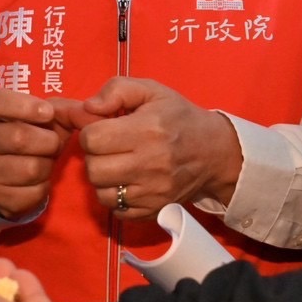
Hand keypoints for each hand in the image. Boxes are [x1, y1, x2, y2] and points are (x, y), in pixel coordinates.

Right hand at [0, 90, 72, 219]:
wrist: (7, 172)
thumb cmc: (32, 134)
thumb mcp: (45, 117)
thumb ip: (66, 109)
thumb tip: (88, 111)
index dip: (26, 106)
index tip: (48, 113)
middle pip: (19, 138)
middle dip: (47, 142)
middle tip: (52, 143)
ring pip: (28, 169)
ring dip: (46, 166)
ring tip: (43, 161)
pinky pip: (31, 193)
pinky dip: (42, 187)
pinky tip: (37, 180)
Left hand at [77, 77, 242, 218]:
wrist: (214, 151)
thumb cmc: (178, 116)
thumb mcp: (151, 90)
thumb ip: (116, 90)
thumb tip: (87, 108)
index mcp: (148, 130)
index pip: (93, 139)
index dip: (90, 131)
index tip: (102, 129)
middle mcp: (151, 164)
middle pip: (94, 169)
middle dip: (94, 156)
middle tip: (108, 148)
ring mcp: (154, 191)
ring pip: (102, 193)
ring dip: (103, 179)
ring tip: (117, 165)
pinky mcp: (156, 210)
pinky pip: (117, 211)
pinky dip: (116, 198)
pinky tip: (127, 182)